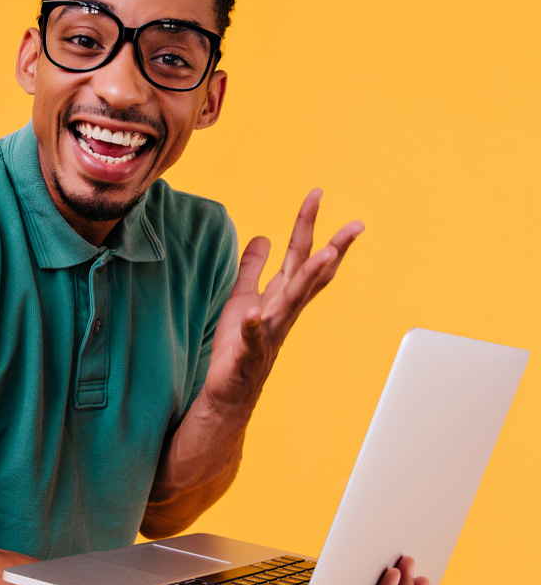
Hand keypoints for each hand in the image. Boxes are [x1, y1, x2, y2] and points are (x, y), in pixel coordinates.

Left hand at [202, 188, 363, 414]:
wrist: (228, 391)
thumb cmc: (237, 345)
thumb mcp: (242, 296)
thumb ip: (253, 268)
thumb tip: (263, 237)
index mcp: (281, 295)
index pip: (300, 255)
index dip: (308, 224)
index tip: (317, 193)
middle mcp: (282, 311)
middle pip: (309, 273)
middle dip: (332, 247)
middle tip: (356, 225)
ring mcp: (269, 332)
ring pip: (293, 301)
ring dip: (309, 278)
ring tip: (324, 254)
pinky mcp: (248, 352)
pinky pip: (252, 337)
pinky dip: (253, 325)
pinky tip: (252, 313)